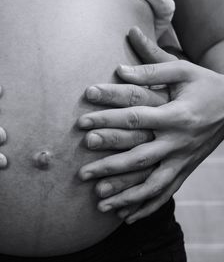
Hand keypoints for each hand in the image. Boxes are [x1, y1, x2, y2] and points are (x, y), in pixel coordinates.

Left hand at [77, 26, 223, 223]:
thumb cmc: (205, 85)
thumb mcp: (183, 70)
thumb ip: (151, 70)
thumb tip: (119, 69)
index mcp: (175, 115)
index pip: (134, 118)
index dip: (106, 119)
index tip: (81, 122)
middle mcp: (178, 141)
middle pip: (139, 157)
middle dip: (109, 167)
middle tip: (81, 174)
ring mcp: (183, 160)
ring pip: (152, 183)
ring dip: (125, 196)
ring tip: (98, 203)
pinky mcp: (186, 170)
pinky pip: (166, 193)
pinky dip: (147, 206)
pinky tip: (127, 217)